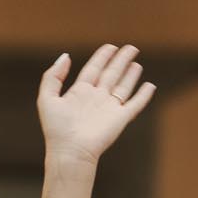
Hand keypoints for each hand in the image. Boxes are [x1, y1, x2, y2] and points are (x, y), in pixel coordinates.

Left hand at [37, 45, 155, 164]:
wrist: (70, 151)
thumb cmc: (56, 129)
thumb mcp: (47, 98)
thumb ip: (53, 76)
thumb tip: (66, 56)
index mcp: (80, 92)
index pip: (93, 69)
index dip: (102, 57)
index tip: (110, 46)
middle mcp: (96, 98)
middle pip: (111, 74)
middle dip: (120, 60)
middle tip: (131, 48)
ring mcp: (109, 108)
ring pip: (123, 86)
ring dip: (131, 74)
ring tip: (136, 63)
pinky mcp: (121, 118)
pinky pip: (135, 104)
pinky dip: (143, 95)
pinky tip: (150, 86)